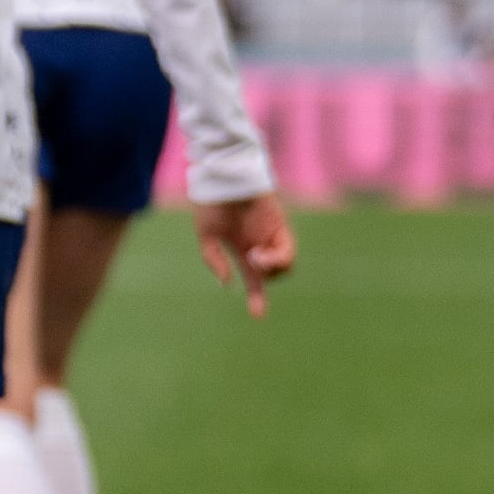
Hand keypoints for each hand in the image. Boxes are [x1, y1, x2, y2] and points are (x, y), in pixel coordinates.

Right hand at [192, 192, 297, 316]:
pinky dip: (275, 261)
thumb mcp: (206, 235)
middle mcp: (260, 244)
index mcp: (243, 249)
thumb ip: (213, 259)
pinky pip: (286, 252)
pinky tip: (257, 255)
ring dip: (269, 270)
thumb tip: (227, 282)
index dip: (257, 297)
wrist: (224, 176)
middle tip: (250, 269)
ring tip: (254, 258)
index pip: (254, 279)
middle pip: (272, 275)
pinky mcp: (281, 227)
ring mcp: (272, 236)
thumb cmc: (212, 202)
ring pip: (284, 267)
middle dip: (263, 286)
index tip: (258, 316)